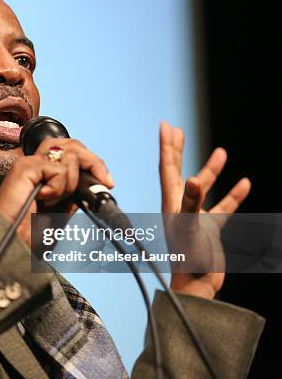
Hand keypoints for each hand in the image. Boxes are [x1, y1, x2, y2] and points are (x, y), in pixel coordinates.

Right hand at [0, 138, 113, 246]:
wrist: (12, 244)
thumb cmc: (28, 233)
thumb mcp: (61, 212)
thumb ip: (72, 193)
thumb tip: (93, 181)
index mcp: (43, 173)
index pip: (71, 150)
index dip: (92, 161)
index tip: (107, 182)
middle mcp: (36, 164)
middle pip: (72, 144)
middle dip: (93, 161)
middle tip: (104, 182)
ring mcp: (30, 163)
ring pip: (68, 153)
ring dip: (71, 180)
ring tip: (56, 198)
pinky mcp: (25, 167)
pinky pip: (57, 168)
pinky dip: (58, 187)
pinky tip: (44, 198)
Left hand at [159, 122, 250, 298]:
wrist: (196, 285)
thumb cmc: (188, 258)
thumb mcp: (189, 227)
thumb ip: (191, 203)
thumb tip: (194, 179)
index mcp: (172, 202)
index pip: (168, 168)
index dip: (168, 146)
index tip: (167, 126)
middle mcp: (181, 206)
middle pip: (178, 171)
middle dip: (177, 150)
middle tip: (177, 130)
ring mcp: (196, 216)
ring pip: (204, 187)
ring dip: (210, 170)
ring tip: (221, 152)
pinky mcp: (210, 228)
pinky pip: (224, 207)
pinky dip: (233, 195)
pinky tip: (245, 184)